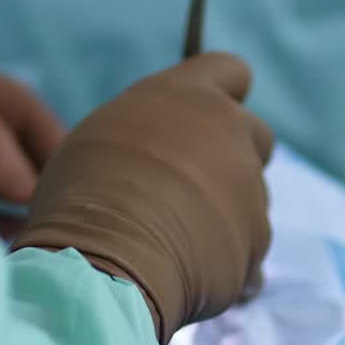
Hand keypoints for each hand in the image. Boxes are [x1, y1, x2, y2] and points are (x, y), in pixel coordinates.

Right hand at [11, 52, 273, 344]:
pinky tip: (190, 273)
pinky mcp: (257, 236)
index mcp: (188, 94)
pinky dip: (228, 260)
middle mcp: (229, 130)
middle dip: (235, 157)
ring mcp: (250, 183)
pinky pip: (249, 247)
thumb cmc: (88, 191)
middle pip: (256, 134)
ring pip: (251, 194)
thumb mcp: (105, 135)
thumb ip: (149, 130)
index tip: (206, 117)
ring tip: (176, 239)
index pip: (231, 70)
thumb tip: (160, 150)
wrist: (110, 258)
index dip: (223, 94)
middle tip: (194, 184)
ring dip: (227, 212)